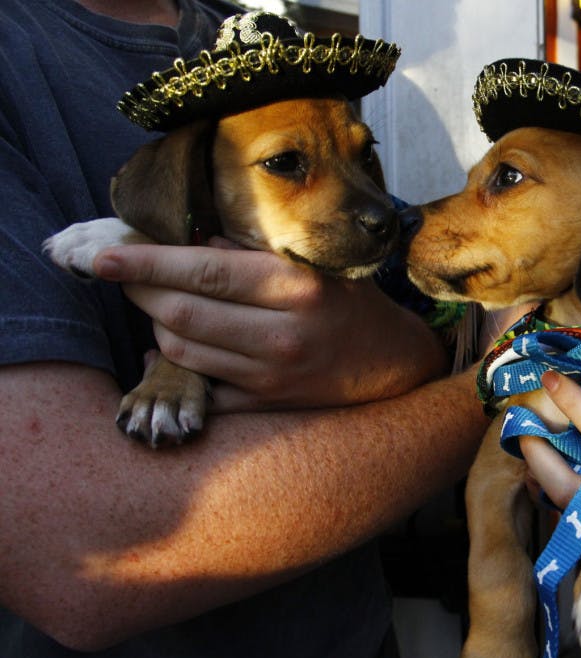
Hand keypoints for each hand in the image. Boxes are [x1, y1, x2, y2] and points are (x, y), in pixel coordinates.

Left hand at [93, 239, 446, 410]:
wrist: (392, 363)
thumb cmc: (349, 302)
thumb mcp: (309, 264)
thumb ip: (248, 254)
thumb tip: (183, 243)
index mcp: (293, 286)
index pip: (200, 272)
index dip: (143, 262)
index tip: (102, 255)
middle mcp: (281, 332)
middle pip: (179, 313)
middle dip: (137, 291)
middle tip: (121, 274)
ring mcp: (271, 374)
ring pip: (180, 349)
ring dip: (156, 324)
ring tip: (160, 305)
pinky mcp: (266, 404)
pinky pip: (199, 387)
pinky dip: (175, 366)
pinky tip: (174, 348)